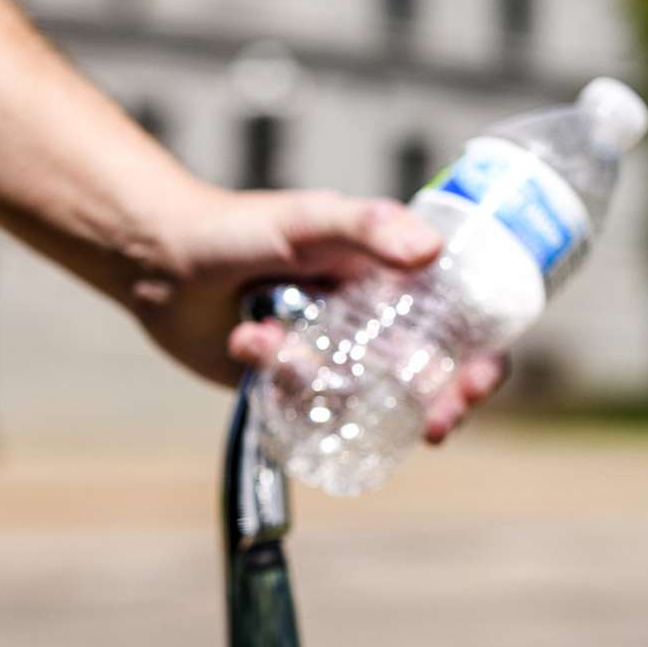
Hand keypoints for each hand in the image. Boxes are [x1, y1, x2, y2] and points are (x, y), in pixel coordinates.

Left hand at [130, 184, 510, 444]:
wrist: (164, 259)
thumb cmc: (243, 227)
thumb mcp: (310, 220)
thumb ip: (368, 227)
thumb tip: (432, 251)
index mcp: (396, 287)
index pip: (464, 332)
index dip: (483, 362)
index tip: (477, 383)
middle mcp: (371, 329)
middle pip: (428, 384)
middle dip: (435, 407)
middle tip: (432, 426)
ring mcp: (330, 362)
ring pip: (362, 403)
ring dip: (325, 383)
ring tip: (263, 338)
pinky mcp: (284, 388)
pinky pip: (304, 410)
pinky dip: (278, 380)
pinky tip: (244, 339)